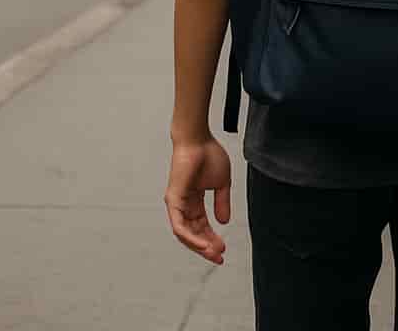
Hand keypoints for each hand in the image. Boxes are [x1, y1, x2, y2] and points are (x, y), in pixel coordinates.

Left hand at [164, 137, 231, 264]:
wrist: (198, 140)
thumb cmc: (208, 154)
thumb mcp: (221, 183)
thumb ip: (222, 203)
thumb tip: (224, 222)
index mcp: (195, 200)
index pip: (202, 226)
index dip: (212, 239)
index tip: (224, 249)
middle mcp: (184, 204)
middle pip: (194, 233)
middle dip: (207, 247)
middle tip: (220, 257)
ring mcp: (177, 203)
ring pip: (185, 234)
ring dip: (200, 245)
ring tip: (214, 253)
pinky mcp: (173, 201)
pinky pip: (180, 226)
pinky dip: (191, 238)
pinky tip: (203, 245)